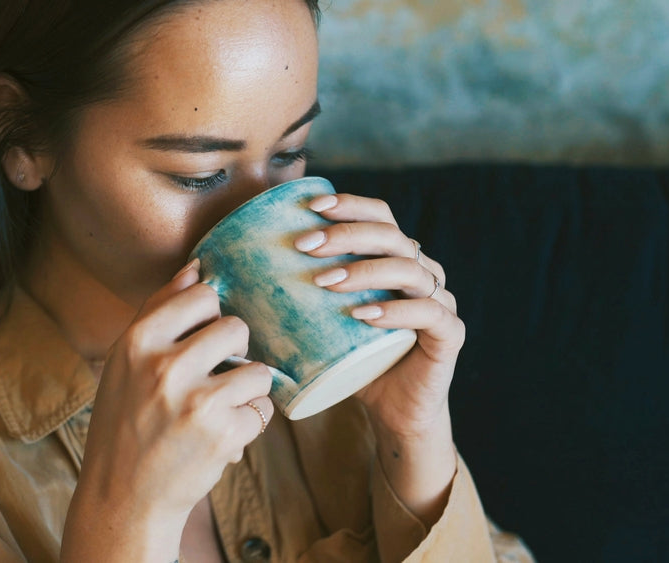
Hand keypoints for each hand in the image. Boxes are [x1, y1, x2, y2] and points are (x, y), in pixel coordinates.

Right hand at [61, 260, 273, 560]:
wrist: (123, 497)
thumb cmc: (126, 421)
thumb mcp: (126, 362)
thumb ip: (160, 312)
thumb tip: (198, 267)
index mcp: (137, 341)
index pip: (203, 295)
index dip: (210, 317)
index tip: (201, 340)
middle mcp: (165, 366)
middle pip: (237, 328)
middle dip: (234, 353)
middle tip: (213, 378)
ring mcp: (197, 401)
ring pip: (257, 370)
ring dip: (245, 392)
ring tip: (215, 411)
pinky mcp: (224, 434)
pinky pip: (262, 410)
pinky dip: (248, 424)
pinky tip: (218, 437)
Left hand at [294, 193, 462, 439]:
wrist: (395, 414)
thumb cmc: (354, 364)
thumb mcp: (322, 326)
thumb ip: (292, 300)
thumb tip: (218, 282)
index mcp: (395, 260)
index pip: (380, 216)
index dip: (349, 205)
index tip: (310, 207)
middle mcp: (422, 272)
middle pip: (391, 235)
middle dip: (346, 234)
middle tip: (305, 246)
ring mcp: (440, 300)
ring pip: (410, 269)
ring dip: (365, 270)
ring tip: (325, 281)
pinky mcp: (450, 334)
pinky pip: (430, 313)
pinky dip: (396, 311)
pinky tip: (363, 314)